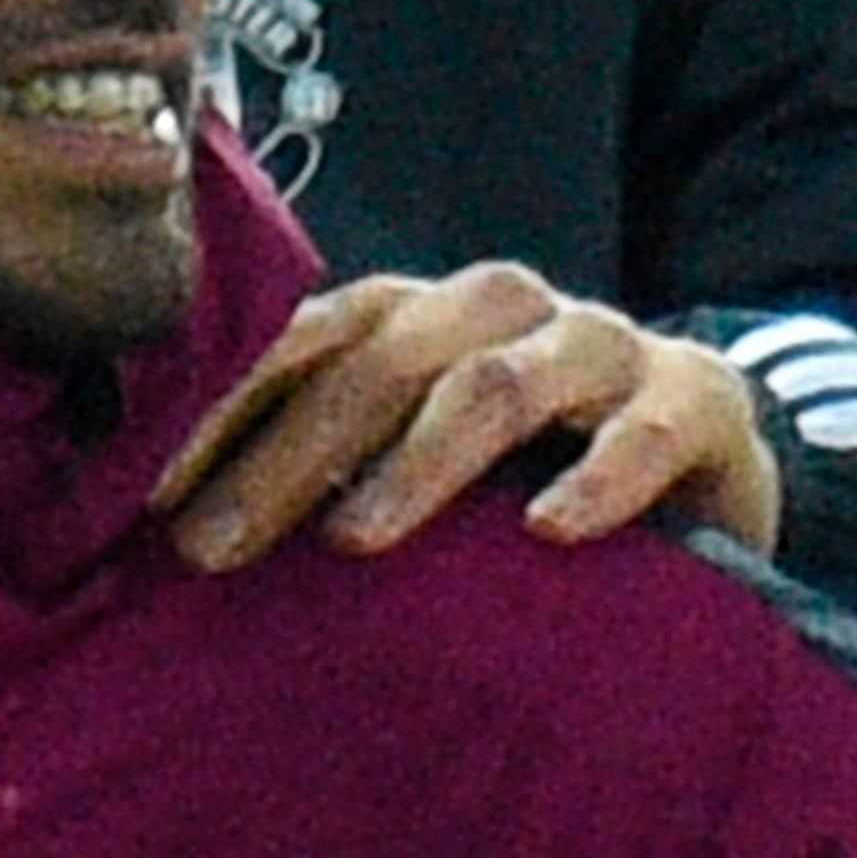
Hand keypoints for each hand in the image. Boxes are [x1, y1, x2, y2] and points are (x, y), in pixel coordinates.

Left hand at [150, 263, 783, 572]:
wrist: (704, 460)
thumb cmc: (526, 475)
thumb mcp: (421, 463)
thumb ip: (328, 473)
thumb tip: (176, 538)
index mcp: (419, 313)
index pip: (304, 340)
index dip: (224, 414)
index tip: (152, 503)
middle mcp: (502, 309)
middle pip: (383, 360)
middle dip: (290, 454)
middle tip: (216, 549)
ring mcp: (602, 347)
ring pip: (497, 382)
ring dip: (419, 462)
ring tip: (356, 538)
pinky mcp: (696, 400)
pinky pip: (645, 431)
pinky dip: (597, 478)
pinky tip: (550, 531)